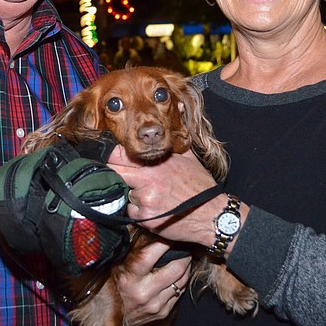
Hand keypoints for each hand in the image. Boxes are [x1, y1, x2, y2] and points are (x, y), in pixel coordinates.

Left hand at [109, 146, 228, 246]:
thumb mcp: (189, 158)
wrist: (213, 215)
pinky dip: (140, 212)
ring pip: (126, 195)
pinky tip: (156, 210)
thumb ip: (176, 137)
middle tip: (127, 178)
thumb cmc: (201, 186)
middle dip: (117, 175)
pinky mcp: (147, 220)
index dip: (112, 156)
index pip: (119, 155)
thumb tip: (178, 106)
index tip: (111, 158)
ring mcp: (146, 202)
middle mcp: (147, 182)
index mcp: (155, 164)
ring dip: (134, 196)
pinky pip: (133, 213)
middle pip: (115, 174)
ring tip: (154, 197)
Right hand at [117, 240, 191, 325]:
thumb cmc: (113, 286)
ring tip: (184, 258)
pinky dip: (181, 282)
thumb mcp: (116, 267)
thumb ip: (131, 251)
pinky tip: (178, 275)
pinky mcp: (162, 313)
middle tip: (184, 246)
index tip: (170, 234)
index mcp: (129, 278)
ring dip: (185, 268)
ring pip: (181, 281)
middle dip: (183, 255)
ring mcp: (155, 305)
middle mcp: (143, 293)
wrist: (110, 319)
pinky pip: (180, 293)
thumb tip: (148, 231)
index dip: (164, 242)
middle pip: (175, 268)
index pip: (151, 254)